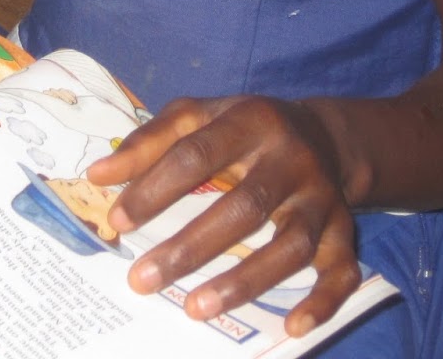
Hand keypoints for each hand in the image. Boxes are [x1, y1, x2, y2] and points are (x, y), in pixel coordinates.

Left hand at [85, 95, 361, 336]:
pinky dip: (322, 301)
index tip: (118, 221)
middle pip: (245, 205)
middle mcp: (291, 158)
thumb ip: (148, 140)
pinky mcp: (345, 229)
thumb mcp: (198, 114)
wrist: (323, 133)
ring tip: (196, 308)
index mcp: (250, 121)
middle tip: (143, 279)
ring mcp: (321, 196)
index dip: (156, 187)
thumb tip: (97, 174)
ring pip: (291, 243)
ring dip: (246, 280)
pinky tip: (292, 327)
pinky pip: (342, 270)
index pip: (197, 154)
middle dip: (191, 246)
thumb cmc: (243, 128)